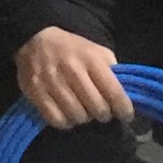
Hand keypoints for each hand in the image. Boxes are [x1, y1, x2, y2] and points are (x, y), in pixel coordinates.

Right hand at [16, 27, 132, 130]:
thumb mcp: (97, 52)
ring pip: (78, 116)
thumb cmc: (72, 49)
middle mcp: (73, 71)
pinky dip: (66, 122)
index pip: (114, 92)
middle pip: (97, 108)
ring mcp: (53, 83)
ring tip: (84, 110)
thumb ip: (112, 72)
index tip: (126, 115)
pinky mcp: (36, 93)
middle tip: (102, 111)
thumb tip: (125, 96)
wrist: (36, 40)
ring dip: (84, 118)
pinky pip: (57, 120)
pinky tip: (68, 114)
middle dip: (104, 114)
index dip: (124, 109)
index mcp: (91, 60)